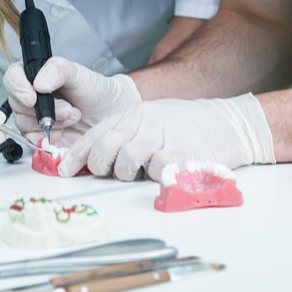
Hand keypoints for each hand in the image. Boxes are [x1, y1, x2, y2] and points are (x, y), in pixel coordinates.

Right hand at [3, 56, 141, 147]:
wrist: (113, 115)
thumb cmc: (96, 91)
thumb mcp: (79, 73)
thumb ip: (58, 70)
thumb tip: (38, 83)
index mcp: (35, 76)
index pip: (13, 78)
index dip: (18, 88)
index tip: (33, 97)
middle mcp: (31, 98)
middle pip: (17, 105)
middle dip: (44, 110)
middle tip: (68, 110)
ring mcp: (35, 119)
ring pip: (25, 125)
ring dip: (51, 124)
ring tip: (73, 117)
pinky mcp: (42, 139)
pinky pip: (34, 142)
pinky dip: (50, 139)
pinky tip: (66, 133)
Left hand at [58, 94, 274, 180]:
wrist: (228, 122)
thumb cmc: (188, 125)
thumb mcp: (152, 119)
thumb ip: (127, 133)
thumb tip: (96, 156)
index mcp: (134, 114)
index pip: (96, 134)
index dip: (76, 154)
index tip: (64, 170)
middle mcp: (144, 122)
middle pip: (105, 147)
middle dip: (99, 166)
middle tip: (105, 173)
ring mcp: (162, 137)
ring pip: (126, 160)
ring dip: (126, 173)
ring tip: (137, 172)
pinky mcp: (181, 153)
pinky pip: (156, 170)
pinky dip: (153, 177)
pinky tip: (159, 174)